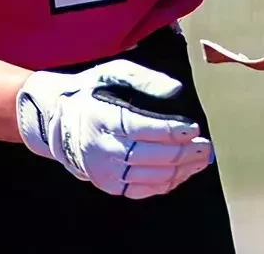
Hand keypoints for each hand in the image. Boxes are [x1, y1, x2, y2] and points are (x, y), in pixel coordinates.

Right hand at [16, 60, 214, 199]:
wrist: (58, 120)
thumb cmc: (93, 92)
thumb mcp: (113, 73)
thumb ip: (145, 79)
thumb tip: (176, 90)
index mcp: (103, 118)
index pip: (143, 129)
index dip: (172, 131)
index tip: (194, 128)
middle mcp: (101, 148)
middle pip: (150, 156)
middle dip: (182, 153)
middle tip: (205, 147)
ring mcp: (103, 170)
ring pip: (149, 177)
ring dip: (179, 171)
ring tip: (200, 160)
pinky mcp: (107, 184)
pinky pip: (141, 190)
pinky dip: (165, 184)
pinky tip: (181, 174)